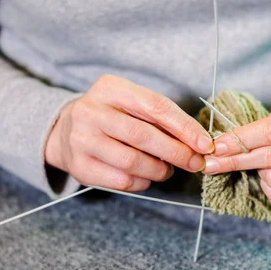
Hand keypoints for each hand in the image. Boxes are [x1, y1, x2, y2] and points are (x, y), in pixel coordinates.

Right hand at [45, 74, 213, 191]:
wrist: (65, 131)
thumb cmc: (112, 116)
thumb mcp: (131, 103)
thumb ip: (161, 117)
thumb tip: (198, 142)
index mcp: (109, 88)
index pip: (155, 106)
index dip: (184, 127)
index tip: (205, 144)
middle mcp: (90, 111)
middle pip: (143, 136)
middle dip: (177, 152)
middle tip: (195, 163)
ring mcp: (80, 140)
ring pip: (132, 162)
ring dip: (160, 170)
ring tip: (168, 169)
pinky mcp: (79, 166)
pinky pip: (121, 180)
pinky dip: (143, 182)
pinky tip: (147, 176)